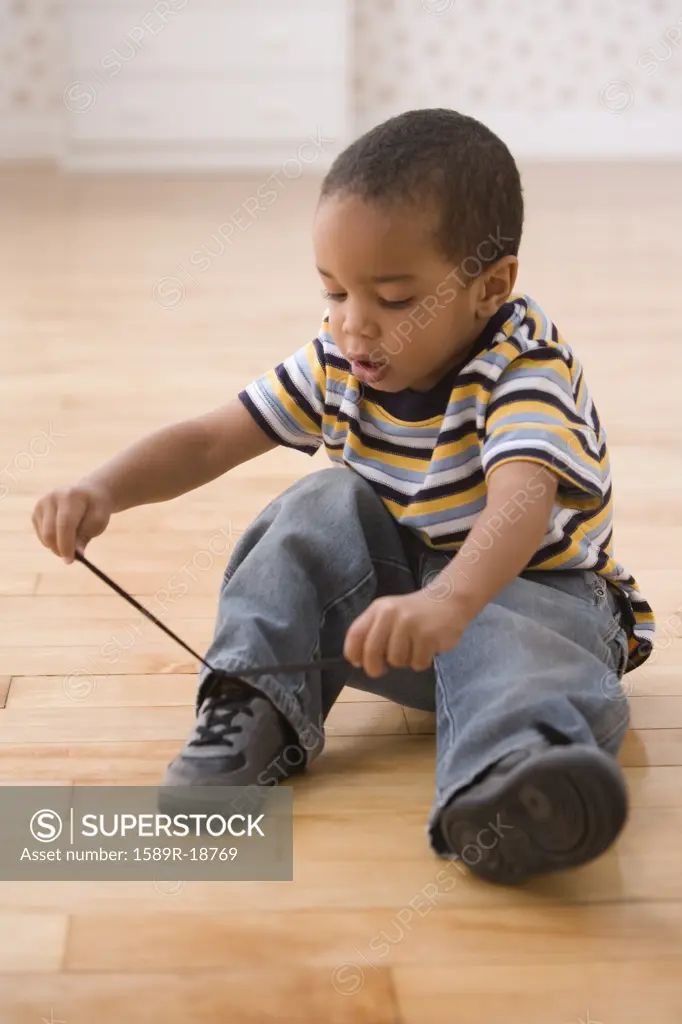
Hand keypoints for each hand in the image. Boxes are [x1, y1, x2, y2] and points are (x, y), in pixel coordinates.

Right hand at [32, 482, 112, 562]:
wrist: (89, 495)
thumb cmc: (95, 509)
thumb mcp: (98, 522)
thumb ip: (85, 536)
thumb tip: (76, 555)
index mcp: (70, 496)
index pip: (65, 525)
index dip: (66, 545)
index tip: (71, 560)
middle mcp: (52, 498)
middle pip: (50, 532)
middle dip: (60, 549)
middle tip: (71, 558)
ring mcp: (42, 504)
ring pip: (44, 536)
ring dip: (56, 547)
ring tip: (72, 543)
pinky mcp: (36, 512)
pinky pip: (41, 535)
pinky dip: (52, 542)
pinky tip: (63, 536)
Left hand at [343, 587, 467, 677]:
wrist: (449, 600)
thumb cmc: (414, 613)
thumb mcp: (389, 613)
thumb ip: (372, 632)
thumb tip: (357, 661)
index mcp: (379, 609)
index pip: (355, 634)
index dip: (353, 653)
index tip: (359, 663)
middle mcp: (391, 614)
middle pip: (371, 653)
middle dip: (374, 668)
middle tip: (381, 670)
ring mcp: (410, 625)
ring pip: (396, 661)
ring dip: (404, 661)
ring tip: (413, 648)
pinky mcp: (428, 637)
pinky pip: (417, 664)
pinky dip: (421, 662)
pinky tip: (427, 648)